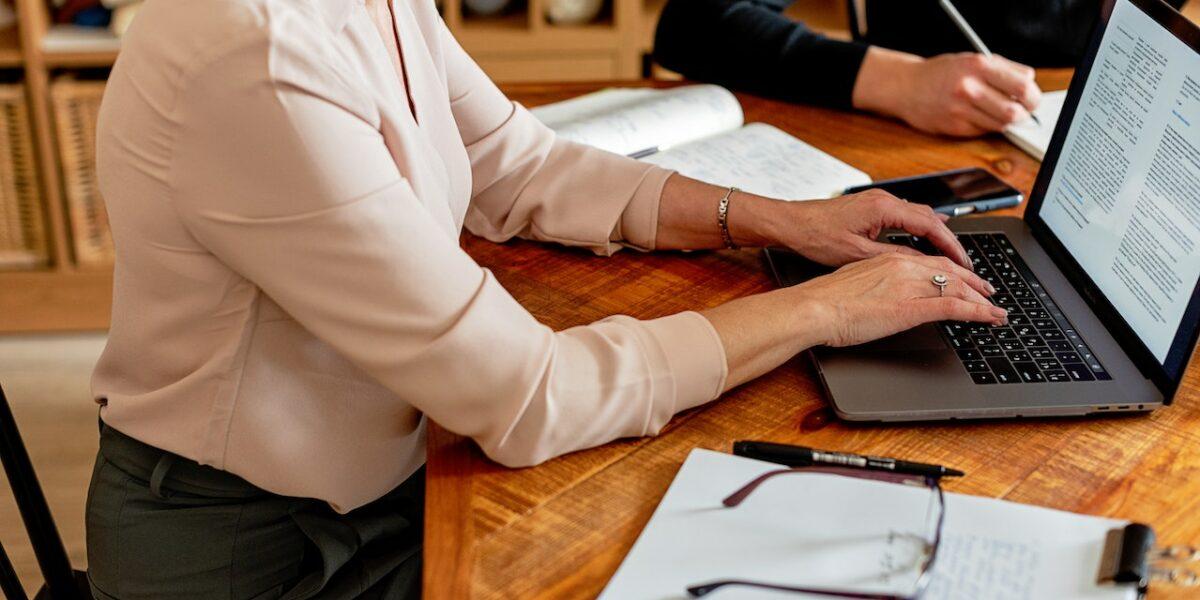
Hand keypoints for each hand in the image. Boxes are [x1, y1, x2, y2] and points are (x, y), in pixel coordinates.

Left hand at [765, 188, 972, 269]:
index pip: (931, 225)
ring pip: (918, 216)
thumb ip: (893, 258)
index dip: (951, 246)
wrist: (789, 223)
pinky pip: (904, 216)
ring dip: (934, 235)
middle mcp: (884, 199)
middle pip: (930, 218)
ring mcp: (877, 201)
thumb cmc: (815, 236)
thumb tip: (921, 265)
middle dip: (948, 241)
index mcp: (884, 208)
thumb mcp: (857, 255)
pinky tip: (923, 242)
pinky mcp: (870, 207)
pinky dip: (918, 230)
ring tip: (949, 257)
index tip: (964, 263)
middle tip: (963, 264)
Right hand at [791, 252, 1006, 347]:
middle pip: (950, 271)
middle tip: (989, 293)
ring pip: (958, 287)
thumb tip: (882, 295)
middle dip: (974, 283)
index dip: (953, 271)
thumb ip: (874, 284)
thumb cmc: (824, 300)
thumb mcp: (854, 284)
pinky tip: (990, 317)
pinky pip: (954, 307)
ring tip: (996, 309)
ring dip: (982, 299)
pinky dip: (978, 312)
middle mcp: (903, 266)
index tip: (964, 280)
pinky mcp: (911, 307)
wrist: (813, 307)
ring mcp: (909, 286)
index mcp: (888, 260)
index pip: (930, 262)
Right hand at [853, 47, 1040, 136]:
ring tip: (999, 113)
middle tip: (1023, 111)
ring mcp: (961, 110)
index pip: (1023, 85)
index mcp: (978, 66)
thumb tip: (1030, 84)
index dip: (1032, 94)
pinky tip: (978, 116)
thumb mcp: (972, 60)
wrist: (906, 87)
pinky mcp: (954, 127)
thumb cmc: (942, 73)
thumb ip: (1002, 69)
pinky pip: (984, 131)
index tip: (1031, 98)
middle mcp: (969, 88)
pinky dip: (987, 126)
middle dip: (1025, 113)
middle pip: (1015, 111)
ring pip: (1002, 125)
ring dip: (1006, 121)